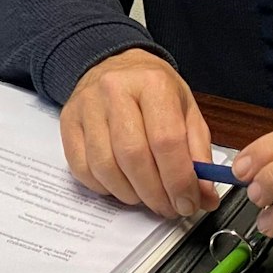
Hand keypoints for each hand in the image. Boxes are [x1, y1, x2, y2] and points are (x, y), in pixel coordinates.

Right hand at [60, 48, 219, 218]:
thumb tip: (204, 197)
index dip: (179, 180)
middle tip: (168, 207)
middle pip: (133, 156)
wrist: (115, 65)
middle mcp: (115, 90)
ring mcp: (87, 106)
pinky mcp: (68, 122)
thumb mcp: (186, 112)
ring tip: (146, 197)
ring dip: (130, 194)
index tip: (187, 203)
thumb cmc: (153, 90)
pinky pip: (82, 168)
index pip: (166, 141)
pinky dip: (104, 187)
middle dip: (155, 193)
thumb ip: (198, 155)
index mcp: (152, 83)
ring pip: (105, 167)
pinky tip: (121, 184)